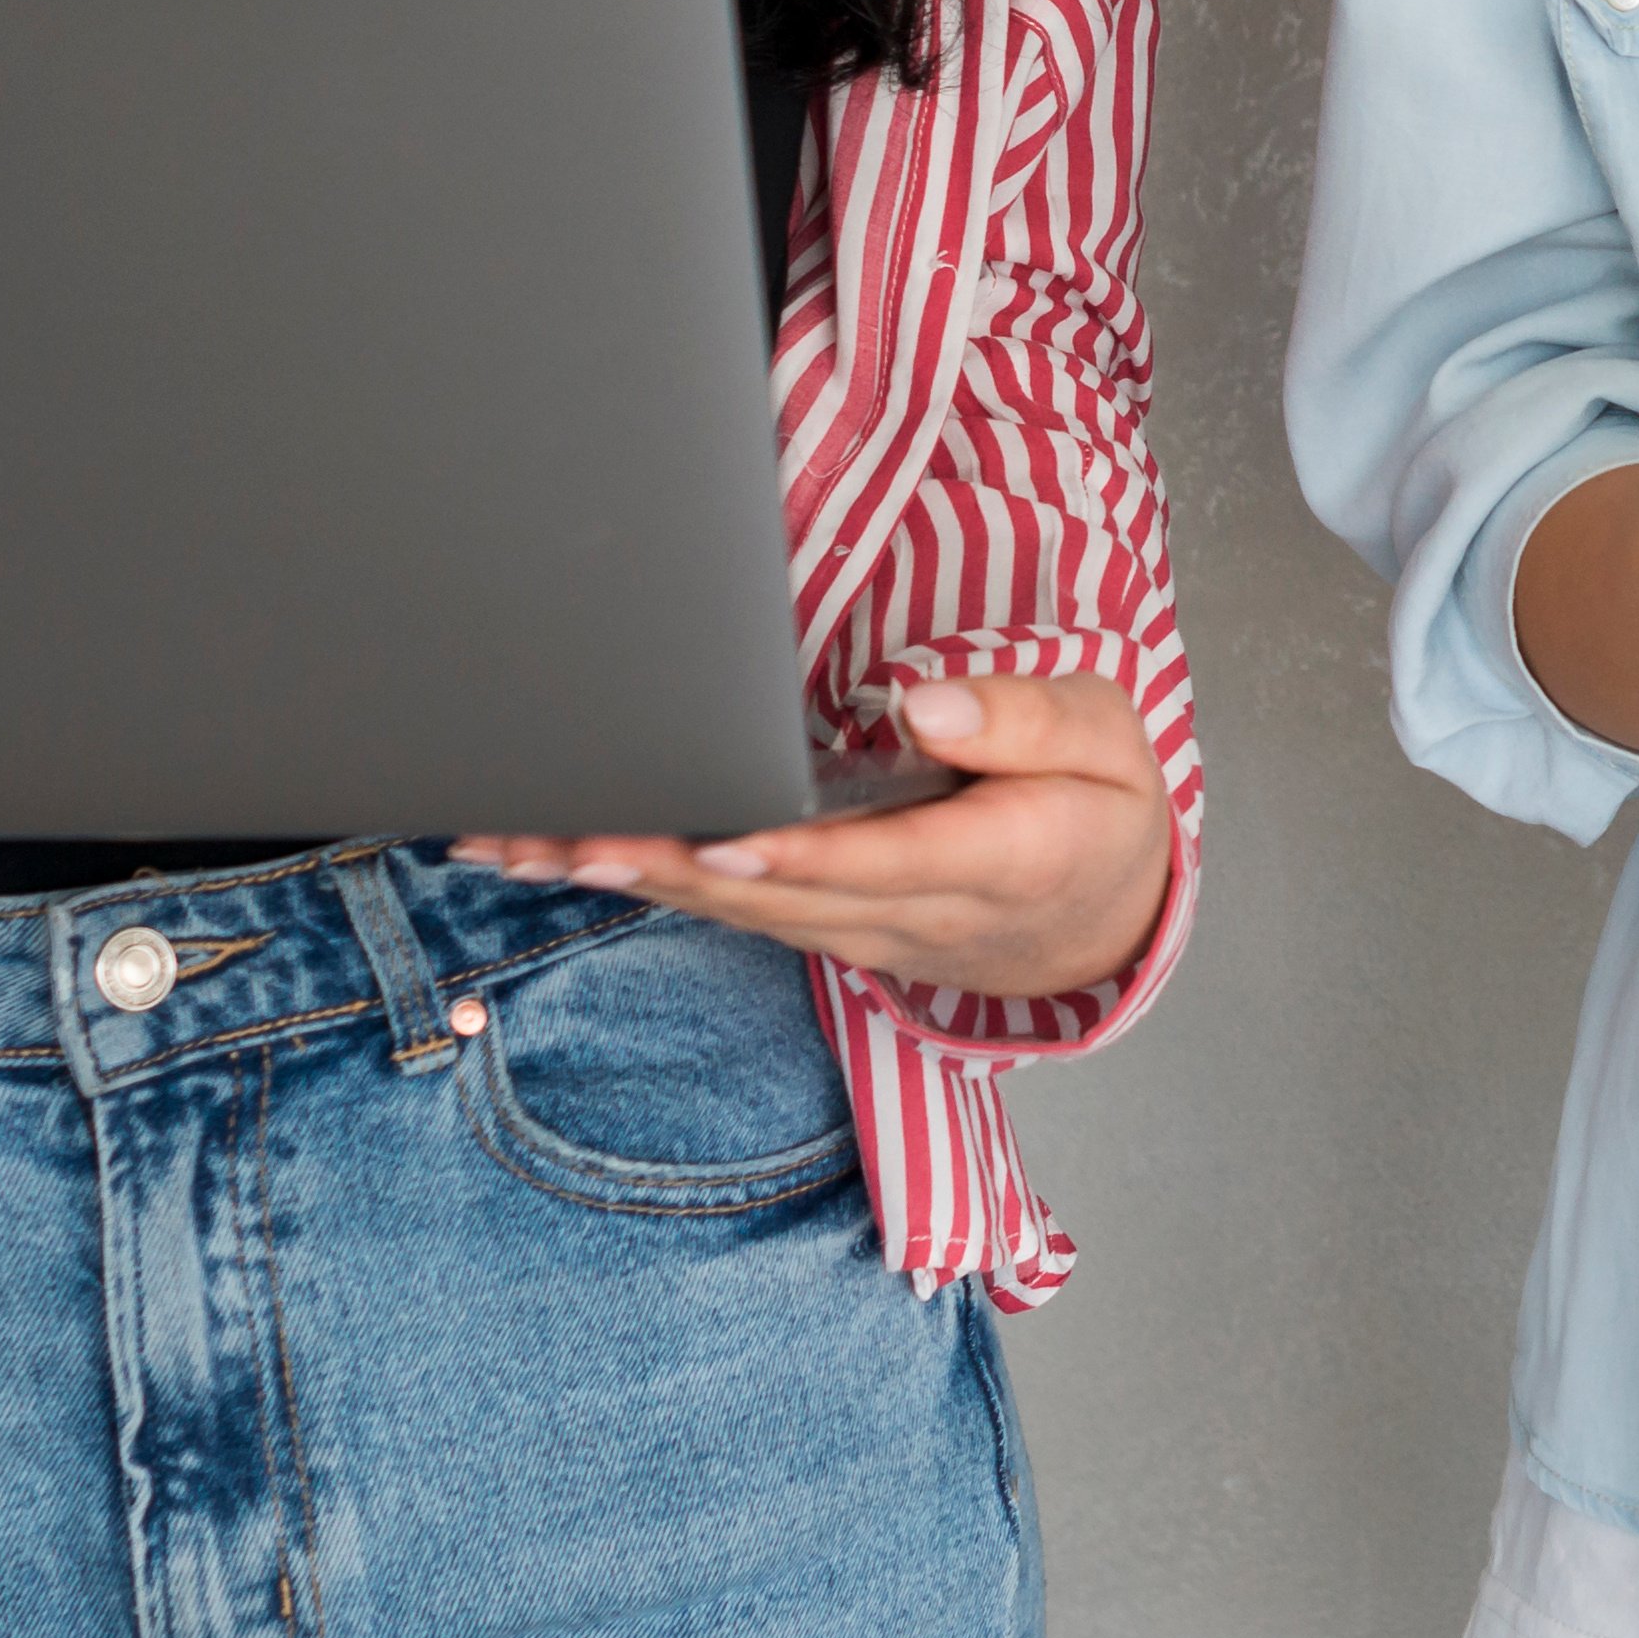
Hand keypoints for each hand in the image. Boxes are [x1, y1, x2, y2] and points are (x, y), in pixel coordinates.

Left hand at [455, 655, 1176, 1001]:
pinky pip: (726, 909)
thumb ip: (1024, 717)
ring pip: (731, 909)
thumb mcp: (1111, 737)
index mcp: (999, 858)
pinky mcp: (820, 928)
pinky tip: (564, 857)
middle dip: (664, 864)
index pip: (881, 859)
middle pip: (773, 893)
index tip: (717, 831)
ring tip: (527, 842)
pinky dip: (643, 883)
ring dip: (628, 878)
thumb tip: (925, 706)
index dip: (793, 852)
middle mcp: (912, 911)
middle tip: (566, 835)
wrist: (1107, 919)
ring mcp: (857, 930)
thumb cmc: (1101, 805)